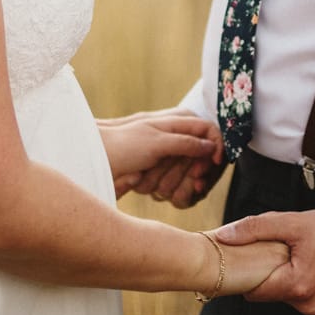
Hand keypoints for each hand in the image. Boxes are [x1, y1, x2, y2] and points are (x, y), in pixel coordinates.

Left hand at [99, 111, 219, 196]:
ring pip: (192, 176)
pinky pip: (180, 189)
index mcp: (180, 121)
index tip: (210, 166)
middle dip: (194, 173)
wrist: (98, 159)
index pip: (211, 132)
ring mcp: (173, 157)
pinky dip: (172, 193)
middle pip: (204, 158)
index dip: (215, 149)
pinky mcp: (166, 173)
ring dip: (178, 184)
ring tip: (160, 186)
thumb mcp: (156, 141)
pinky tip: (158, 193)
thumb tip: (211, 145)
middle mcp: (179, 138)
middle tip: (190, 183)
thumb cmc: (124, 144)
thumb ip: (185, 142)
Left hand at [213, 206, 314, 314]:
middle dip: (270, 273)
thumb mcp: (294, 223)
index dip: (246, 275)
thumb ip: (255, 229)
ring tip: (300, 256)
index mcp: (297, 287)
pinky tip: (313, 265)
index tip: (243, 260)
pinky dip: (304, 285)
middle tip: (279, 250)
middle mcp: (310, 306)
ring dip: (288, 279)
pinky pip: (306, 300)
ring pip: (289, 297)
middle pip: (272, 293)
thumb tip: (224, 236)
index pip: (254, 292)